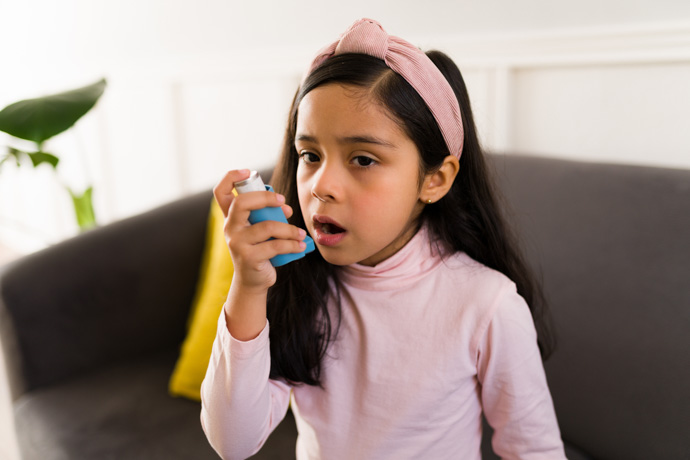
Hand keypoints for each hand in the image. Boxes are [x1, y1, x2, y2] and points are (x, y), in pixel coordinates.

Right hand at [213, 169, 306, 292]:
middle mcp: (230, 227)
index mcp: (231, 217)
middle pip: (242, 203)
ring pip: (267, 226)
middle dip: (266, 198)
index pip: (221, 192)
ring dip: (289, 229)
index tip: (248, 172)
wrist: (253, 280)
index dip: (231, 177)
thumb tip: (284, 206)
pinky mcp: (249, 257)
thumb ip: (268, 214)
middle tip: (284, 202)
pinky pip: (276, 246)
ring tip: (300, 233)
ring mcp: (237, 243)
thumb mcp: (259, 229)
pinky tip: (300, 245)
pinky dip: (292, 244)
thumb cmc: (259, 249)